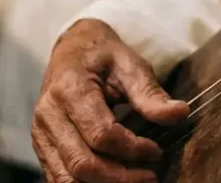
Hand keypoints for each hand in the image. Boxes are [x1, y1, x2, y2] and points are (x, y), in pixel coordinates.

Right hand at [33, 19, 187, 182]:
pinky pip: (60, 179)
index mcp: (70, 89)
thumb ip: (150, 92)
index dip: (133, 148)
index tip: (157, 150)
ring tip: (135, 179)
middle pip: (83, 163)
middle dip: (121, 177)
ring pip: (68, 179)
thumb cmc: (103, 56)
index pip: (102, 134)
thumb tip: (179, 113)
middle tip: (151, 175)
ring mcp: (41, 133)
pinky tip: (115, 178)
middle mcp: (49, 115)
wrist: (73, 50)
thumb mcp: (129, 64)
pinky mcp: (42, 146)